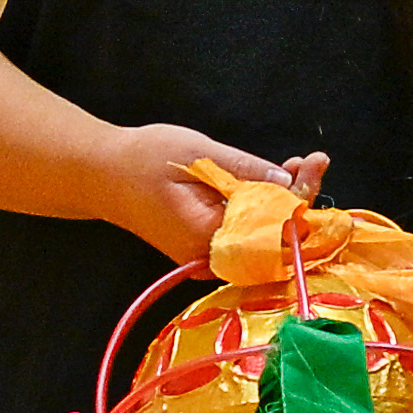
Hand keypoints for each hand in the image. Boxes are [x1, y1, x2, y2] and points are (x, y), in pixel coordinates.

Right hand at [95, 124, 296, 263]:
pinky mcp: (204, 250)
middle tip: (309, 161)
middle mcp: (210, 257)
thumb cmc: (141, 159)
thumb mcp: (197, 154)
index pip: (272, 229)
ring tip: (295, 167)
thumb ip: (243, 170)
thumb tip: (288, 184)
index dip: (300, 199)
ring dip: (283, 205)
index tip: (314, 164)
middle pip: (273, 241)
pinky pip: (245, 238)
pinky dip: (262, 213)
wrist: (98, 174)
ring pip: (261, 240)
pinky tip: (271, 185)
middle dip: (298, 200)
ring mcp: (207, 258)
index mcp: (208, 236)